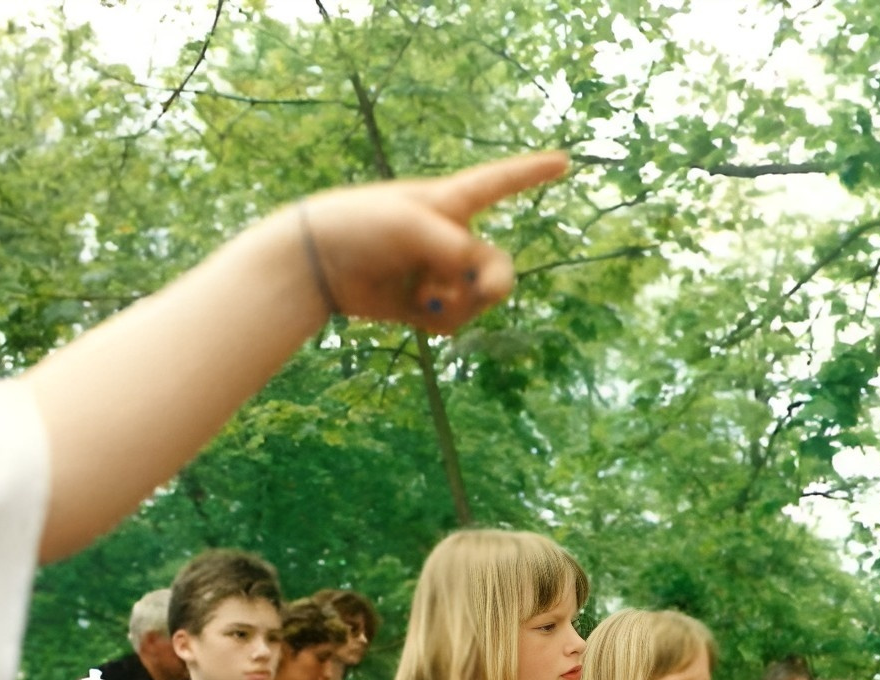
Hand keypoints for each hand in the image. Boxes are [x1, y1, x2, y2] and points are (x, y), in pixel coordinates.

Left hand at [287, 154, 570, 336]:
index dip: (532, 172)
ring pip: (477, 300)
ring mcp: (438, 273)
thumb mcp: (409, 226)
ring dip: (459, 303)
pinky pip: (454, 320)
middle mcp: (450, 237)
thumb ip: (454, 248)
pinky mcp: (423, 303)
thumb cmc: (358, 226)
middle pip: (498, 267)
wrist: (315, 262)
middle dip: (493, 284)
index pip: (498, 183)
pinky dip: (441, 318)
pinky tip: (415, 309)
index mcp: (449, 202)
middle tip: (481, 290)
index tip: (565, 160)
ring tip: (425, 295)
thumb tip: (477, 281)